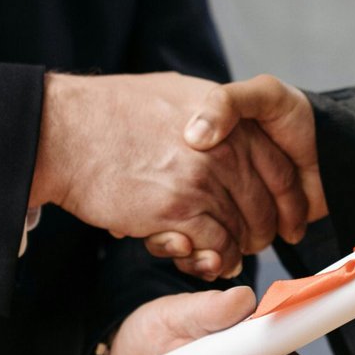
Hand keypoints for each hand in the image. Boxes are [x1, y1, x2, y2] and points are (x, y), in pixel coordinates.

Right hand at [30, 73, 307, 278]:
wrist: (65, 131)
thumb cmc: (111, 113)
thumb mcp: (177, 94)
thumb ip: (212, 114)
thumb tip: (226, 131)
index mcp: (230, 119)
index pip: (280, 168)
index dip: (288, 201)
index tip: (287, 221)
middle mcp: (224, 149)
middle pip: (265, 205)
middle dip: (261, 232)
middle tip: (249, 245)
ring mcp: (202, 180)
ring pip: (242, 231)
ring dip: (234, 250)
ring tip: (220, 256)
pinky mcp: (177, 211)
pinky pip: (216, 248)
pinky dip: (212, 260)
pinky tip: (201, 259)